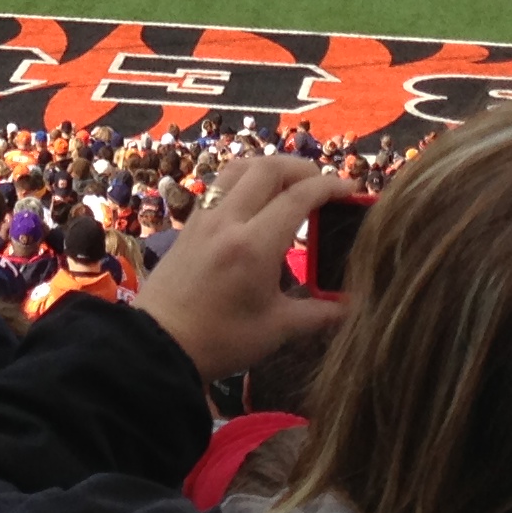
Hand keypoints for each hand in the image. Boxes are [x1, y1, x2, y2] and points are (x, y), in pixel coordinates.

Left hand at [137, 154, 348, 383]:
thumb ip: (318, 313)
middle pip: (268, 169)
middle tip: (323, 183)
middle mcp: (228, 221)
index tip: (352, 187)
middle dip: (302, 168)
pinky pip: (220, 186)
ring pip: (239, 170)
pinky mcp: (189, 225)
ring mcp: (204, 219)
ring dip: (269, 167)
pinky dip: (245, 180)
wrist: (159, 346)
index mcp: (254, 245)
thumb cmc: (220, 340)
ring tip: (290, 182)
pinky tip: (255, 200)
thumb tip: (352, 307)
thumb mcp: (276, 330)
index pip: (298, 197)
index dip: (329, 186)